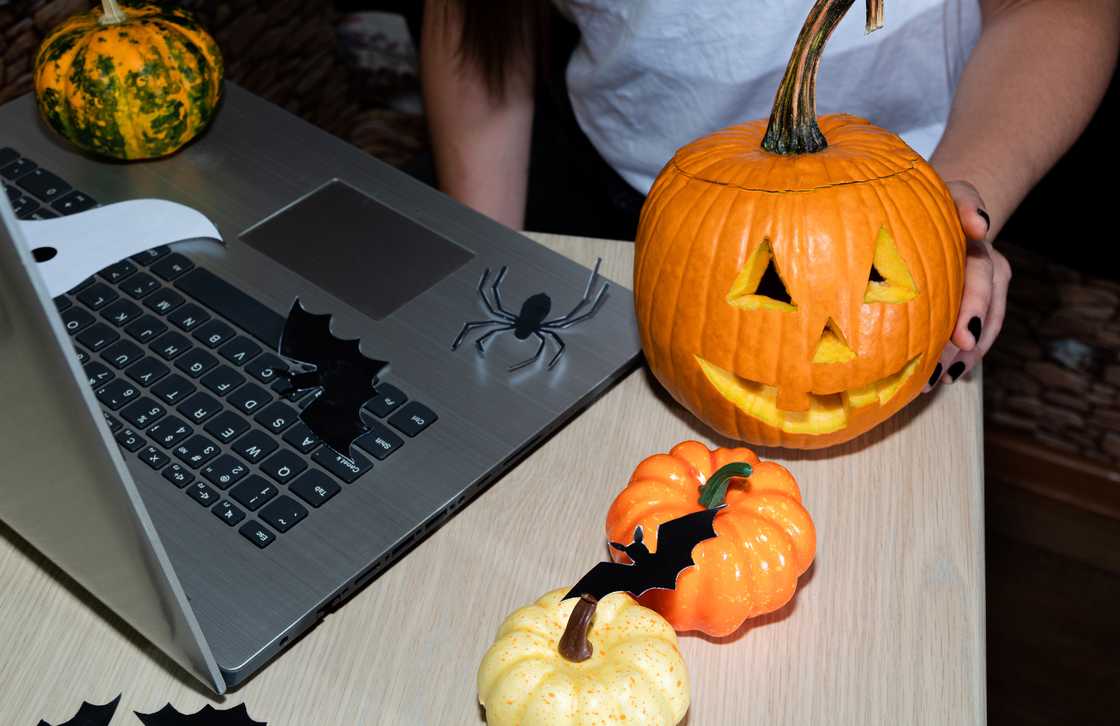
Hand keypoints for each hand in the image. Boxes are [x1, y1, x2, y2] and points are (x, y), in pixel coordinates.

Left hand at [924, 180, 1011, 391]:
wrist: (933, 206)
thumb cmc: (927, 201)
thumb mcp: (944, 194)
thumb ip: (964, 203)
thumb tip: (982, 225)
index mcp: (977, 241)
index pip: (981, 273)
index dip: (974, 306)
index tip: (963, 337)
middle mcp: (989, 263)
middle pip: (984, 306)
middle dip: (966, 339)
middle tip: (946, 367)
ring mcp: (988, 284)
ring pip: (986, 324)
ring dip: (966, 355)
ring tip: (940, 378)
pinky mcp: (978, 302)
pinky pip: (977, 333)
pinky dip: (964, 356)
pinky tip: (946, 375)